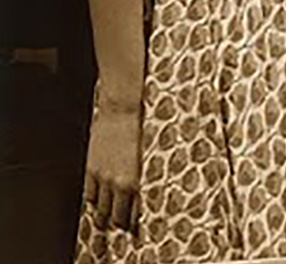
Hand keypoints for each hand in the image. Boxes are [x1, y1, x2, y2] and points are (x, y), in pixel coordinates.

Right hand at [83, 98, 141, 231]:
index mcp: (136, 180)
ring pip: (99, 208)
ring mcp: (103, 177)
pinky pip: (89, 194)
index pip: (132, 214)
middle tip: (121, 221)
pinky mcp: (91, 169)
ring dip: (104, 213)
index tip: (134, 223)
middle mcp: (118, 182)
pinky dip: (93, 200)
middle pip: (115, 216)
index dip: (132, 222)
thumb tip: (141, 194)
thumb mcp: (148, 159)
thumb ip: (142, 179)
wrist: (123, 110)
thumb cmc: (142, 129)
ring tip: (108, 214)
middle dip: (118, 221)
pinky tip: (99, 199)